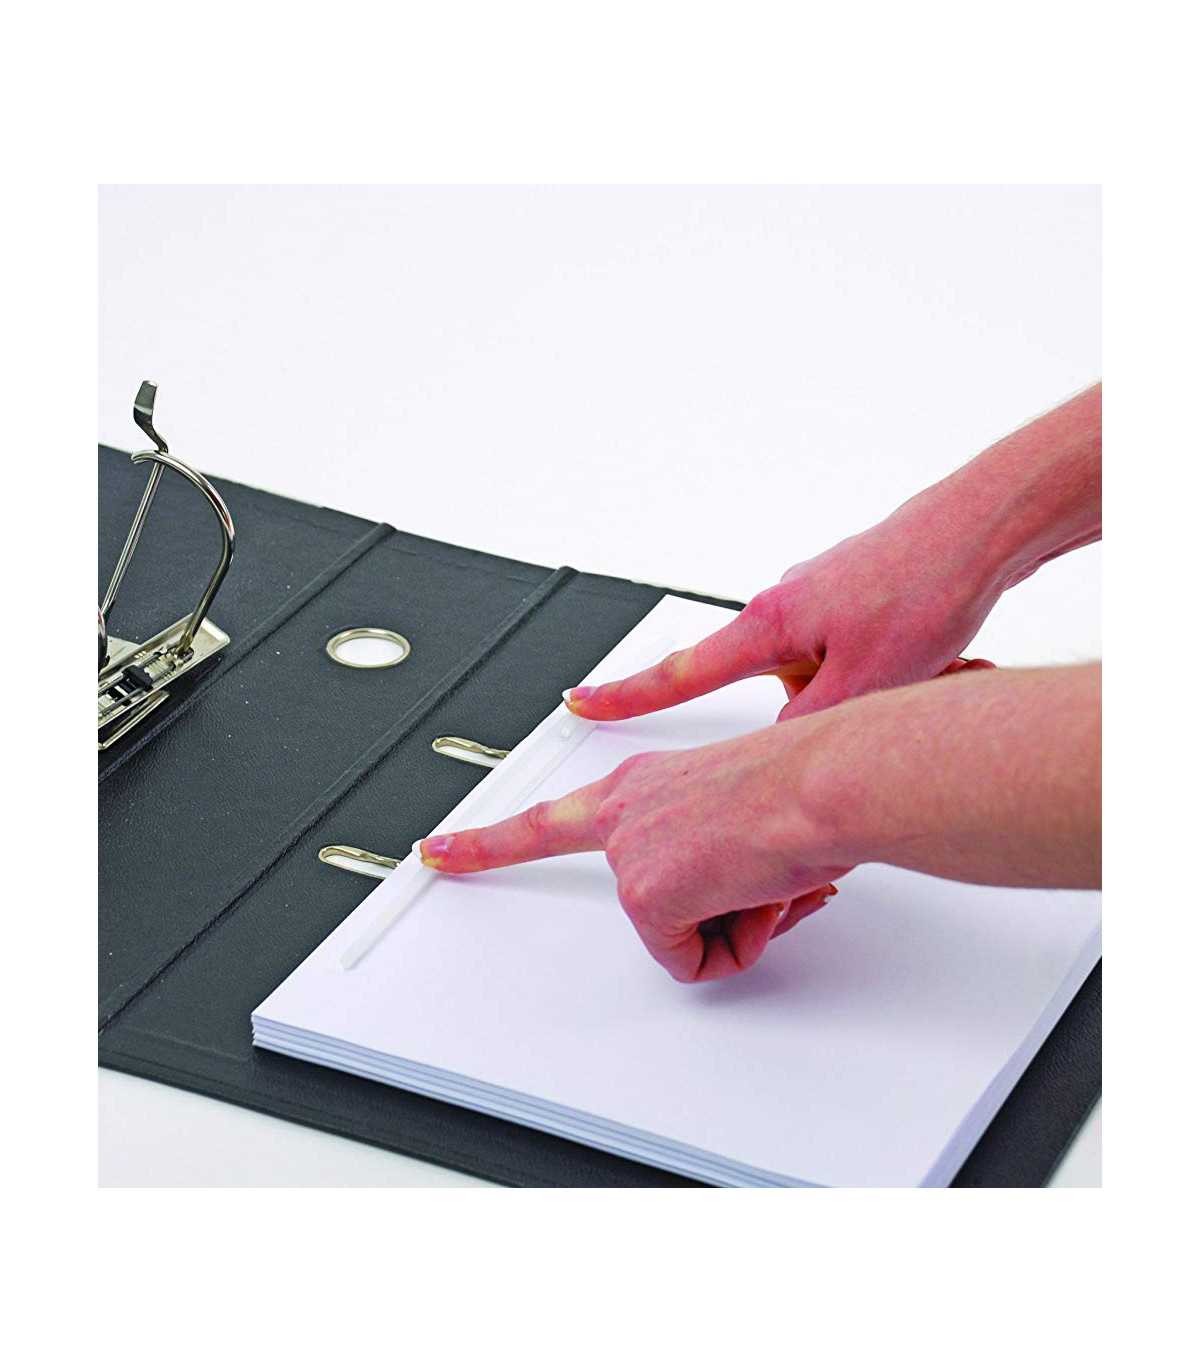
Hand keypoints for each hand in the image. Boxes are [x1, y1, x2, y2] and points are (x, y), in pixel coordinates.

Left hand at [420, 722, 845, 982]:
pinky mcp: (647, 896)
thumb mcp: (742, 815)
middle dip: (707, 913)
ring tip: (768, 873)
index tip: (437, 850)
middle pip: (638, 901)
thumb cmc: (802, 785)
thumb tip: (747, 899)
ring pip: (682, 934)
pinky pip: (695, 960)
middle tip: (729, 882)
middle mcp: (623, 814)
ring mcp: (629, 856)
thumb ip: (716, 857)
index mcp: (640, 786)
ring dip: (738, 919)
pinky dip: (737, 942)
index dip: (485, 843)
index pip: (543, 820)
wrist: (819, 785)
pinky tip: (755, 895)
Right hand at [564, 499, 997, 724]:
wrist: (980, 530)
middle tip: (872, 689)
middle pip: (779, 690)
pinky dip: (887, 670)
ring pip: (825, 678)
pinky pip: (855, 656)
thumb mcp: (859, 684)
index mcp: (770, 624)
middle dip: (820, 710)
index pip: (680, 672)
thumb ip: (803, 729)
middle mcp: (786, 607)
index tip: (583, 702)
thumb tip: (772, 758)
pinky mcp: (857, 602)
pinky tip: (928, 658)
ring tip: (922, 669)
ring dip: (867, 690)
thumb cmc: (922, 586)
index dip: (628, 695)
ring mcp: (822, 602)